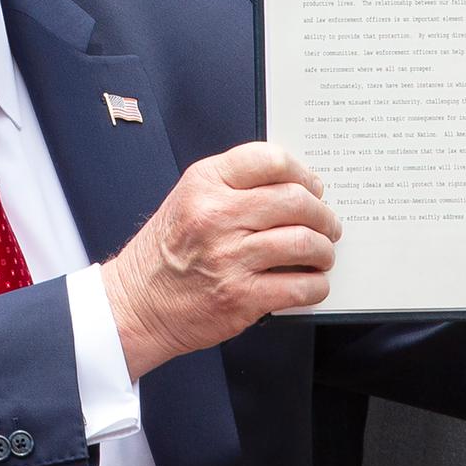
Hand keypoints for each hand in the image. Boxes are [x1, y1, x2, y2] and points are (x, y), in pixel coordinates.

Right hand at [101, 142, 339, 378]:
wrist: (137, 304)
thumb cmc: (165, 254)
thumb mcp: (188, 199)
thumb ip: (233, 186)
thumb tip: (294, 188)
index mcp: (205, 184)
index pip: (270, 161)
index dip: (303, 173)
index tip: (312, 186)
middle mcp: (216, 216)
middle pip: (295, 201)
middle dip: (322, 214)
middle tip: (328, 224)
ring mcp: (229, 258)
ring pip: (304, 243)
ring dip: (323, 250)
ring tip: (321, 254)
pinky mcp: (241, 297)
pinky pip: (300, 287)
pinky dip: (316, 286)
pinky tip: (311, 283)